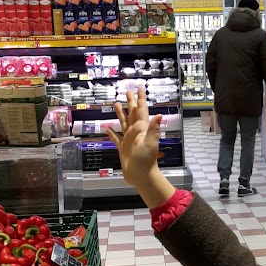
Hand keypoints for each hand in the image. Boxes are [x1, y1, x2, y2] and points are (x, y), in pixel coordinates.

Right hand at [105, 88, 173, 211]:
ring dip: (120, 114)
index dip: (140, 99)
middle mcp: (135, 133)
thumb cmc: (146, 161)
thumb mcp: (150, 144)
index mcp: (142, 129)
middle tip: (128, 91)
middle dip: (131, 102)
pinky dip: (111, 133)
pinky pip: (115, 138)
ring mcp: (128, 140)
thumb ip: (153, 130)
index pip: (141, 110)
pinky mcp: (122, 149)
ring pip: (123, 123)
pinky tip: (107, 128)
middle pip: (132, 113)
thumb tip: (159, 115)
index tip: (140, 88)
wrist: (141, 176)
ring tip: (116, 104)